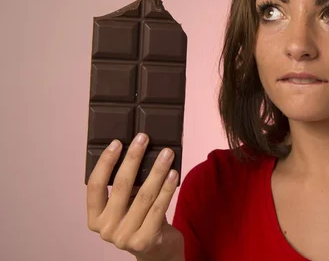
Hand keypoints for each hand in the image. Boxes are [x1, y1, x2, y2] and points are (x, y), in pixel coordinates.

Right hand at [86, 133, 183, 260]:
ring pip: (144, 195)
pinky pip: (159, 208)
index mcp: (95, 219)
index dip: (105, 162)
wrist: (157, 252)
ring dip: (157, 170)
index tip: (117, 142)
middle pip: (121, 186)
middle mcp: (106, 229)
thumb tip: (138, 152)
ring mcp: (124, 237)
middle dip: (133, 158)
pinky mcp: (144, 240)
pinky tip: (173, 174)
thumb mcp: (127, 205)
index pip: (95, 186)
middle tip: (143, 139)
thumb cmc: (141, 221)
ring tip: (166, 154)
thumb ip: (127, 187)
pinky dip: (167, 188)